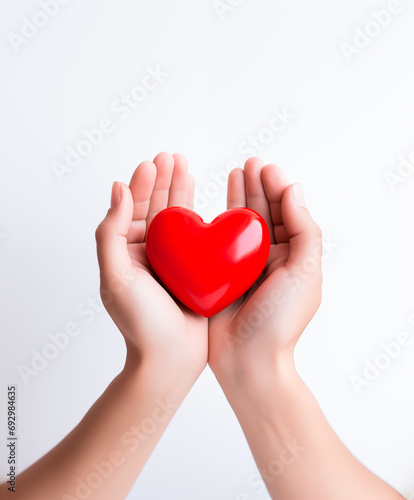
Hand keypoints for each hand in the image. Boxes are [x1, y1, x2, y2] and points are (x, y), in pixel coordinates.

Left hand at [95, 152, 207, 377]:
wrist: (170, 360)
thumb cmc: (141, 323)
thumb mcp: (116, 276)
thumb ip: (111, 233)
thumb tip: (116, 190)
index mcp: (126, 254)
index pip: (132, 210)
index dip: (142, 184)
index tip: (154, 162)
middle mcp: (148, 255)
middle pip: (155, 209)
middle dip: (162, 181)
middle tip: (173, 157)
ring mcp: (173, 263)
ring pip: (177, 220)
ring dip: (180, 192)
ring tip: (186, 166)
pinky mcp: (195, 271)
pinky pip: (198, 239)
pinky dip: (201, 218)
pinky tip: (207, 202)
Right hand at [208, 158, 322, 380]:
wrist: (247, 362)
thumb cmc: (280, 321)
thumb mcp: (305, 273)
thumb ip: (305, 230)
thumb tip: (295, 191)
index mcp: (292, 258)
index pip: (287, 214)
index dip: (278, 188)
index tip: (266, 168)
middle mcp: (269, 259)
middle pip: (264, 214)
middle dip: (259, 187)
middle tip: (250, 163)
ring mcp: (242, 266)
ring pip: (241, 224)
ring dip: (240, 197)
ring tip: (236, 172)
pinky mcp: (219, 275)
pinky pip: (217, 243)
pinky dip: (216, 222)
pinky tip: (212, 207)